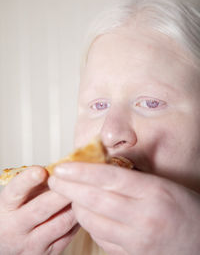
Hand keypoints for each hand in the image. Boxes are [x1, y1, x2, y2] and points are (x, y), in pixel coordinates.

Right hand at [0, 166, 78, 254]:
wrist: (8, 242)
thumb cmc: (19, 209)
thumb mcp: (21, 194)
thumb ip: (38, 181)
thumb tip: (65, 165)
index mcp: (7, 206)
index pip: (15, 191)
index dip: (27, 181)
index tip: (41, 171)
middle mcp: (15, 227)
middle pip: (41, 209)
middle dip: (60, 194)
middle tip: (75, 180)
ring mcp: (31, 243)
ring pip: (60, 223)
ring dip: (75, 206)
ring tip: (87, 192)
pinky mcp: (47, 253)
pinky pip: (69, 235)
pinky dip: (79, 220)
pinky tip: (86, 208)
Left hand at [48, 163, 199, 254]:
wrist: (199, 241)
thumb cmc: (182, 208)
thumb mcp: (162, 184)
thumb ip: (132, 176)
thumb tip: (99, 167)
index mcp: (154, 192)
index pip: (110, 178)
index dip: (82, 171)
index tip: (63, 166)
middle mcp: (144, 216)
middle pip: (96, 199)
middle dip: (69, 188)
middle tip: (54, 179)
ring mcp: (137, 240)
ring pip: (94, 221)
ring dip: (76, 206)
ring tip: (69, 195)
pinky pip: (101, 238)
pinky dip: (89, 224)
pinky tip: (85, 214)